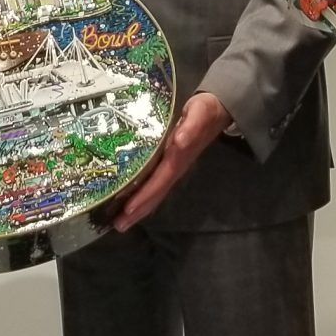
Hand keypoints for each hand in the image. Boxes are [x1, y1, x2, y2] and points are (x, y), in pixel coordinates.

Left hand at [113, 92, 231, 231]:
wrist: (217, 110)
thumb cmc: (205, 111)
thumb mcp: (200, 113)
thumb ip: (191, 126)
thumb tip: (180, 141)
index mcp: (178, 158)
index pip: (159, 181)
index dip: (144, 196)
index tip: (128, 210)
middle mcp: (175, 167)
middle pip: (156, 193)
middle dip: (138, 211)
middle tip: (118, 226)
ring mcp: (173, 168)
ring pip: (155, 192)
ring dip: (139, 208)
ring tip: (120, 222)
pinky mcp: (170, 163)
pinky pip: (154, 184)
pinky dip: (142, 196)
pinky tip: (130, 202)